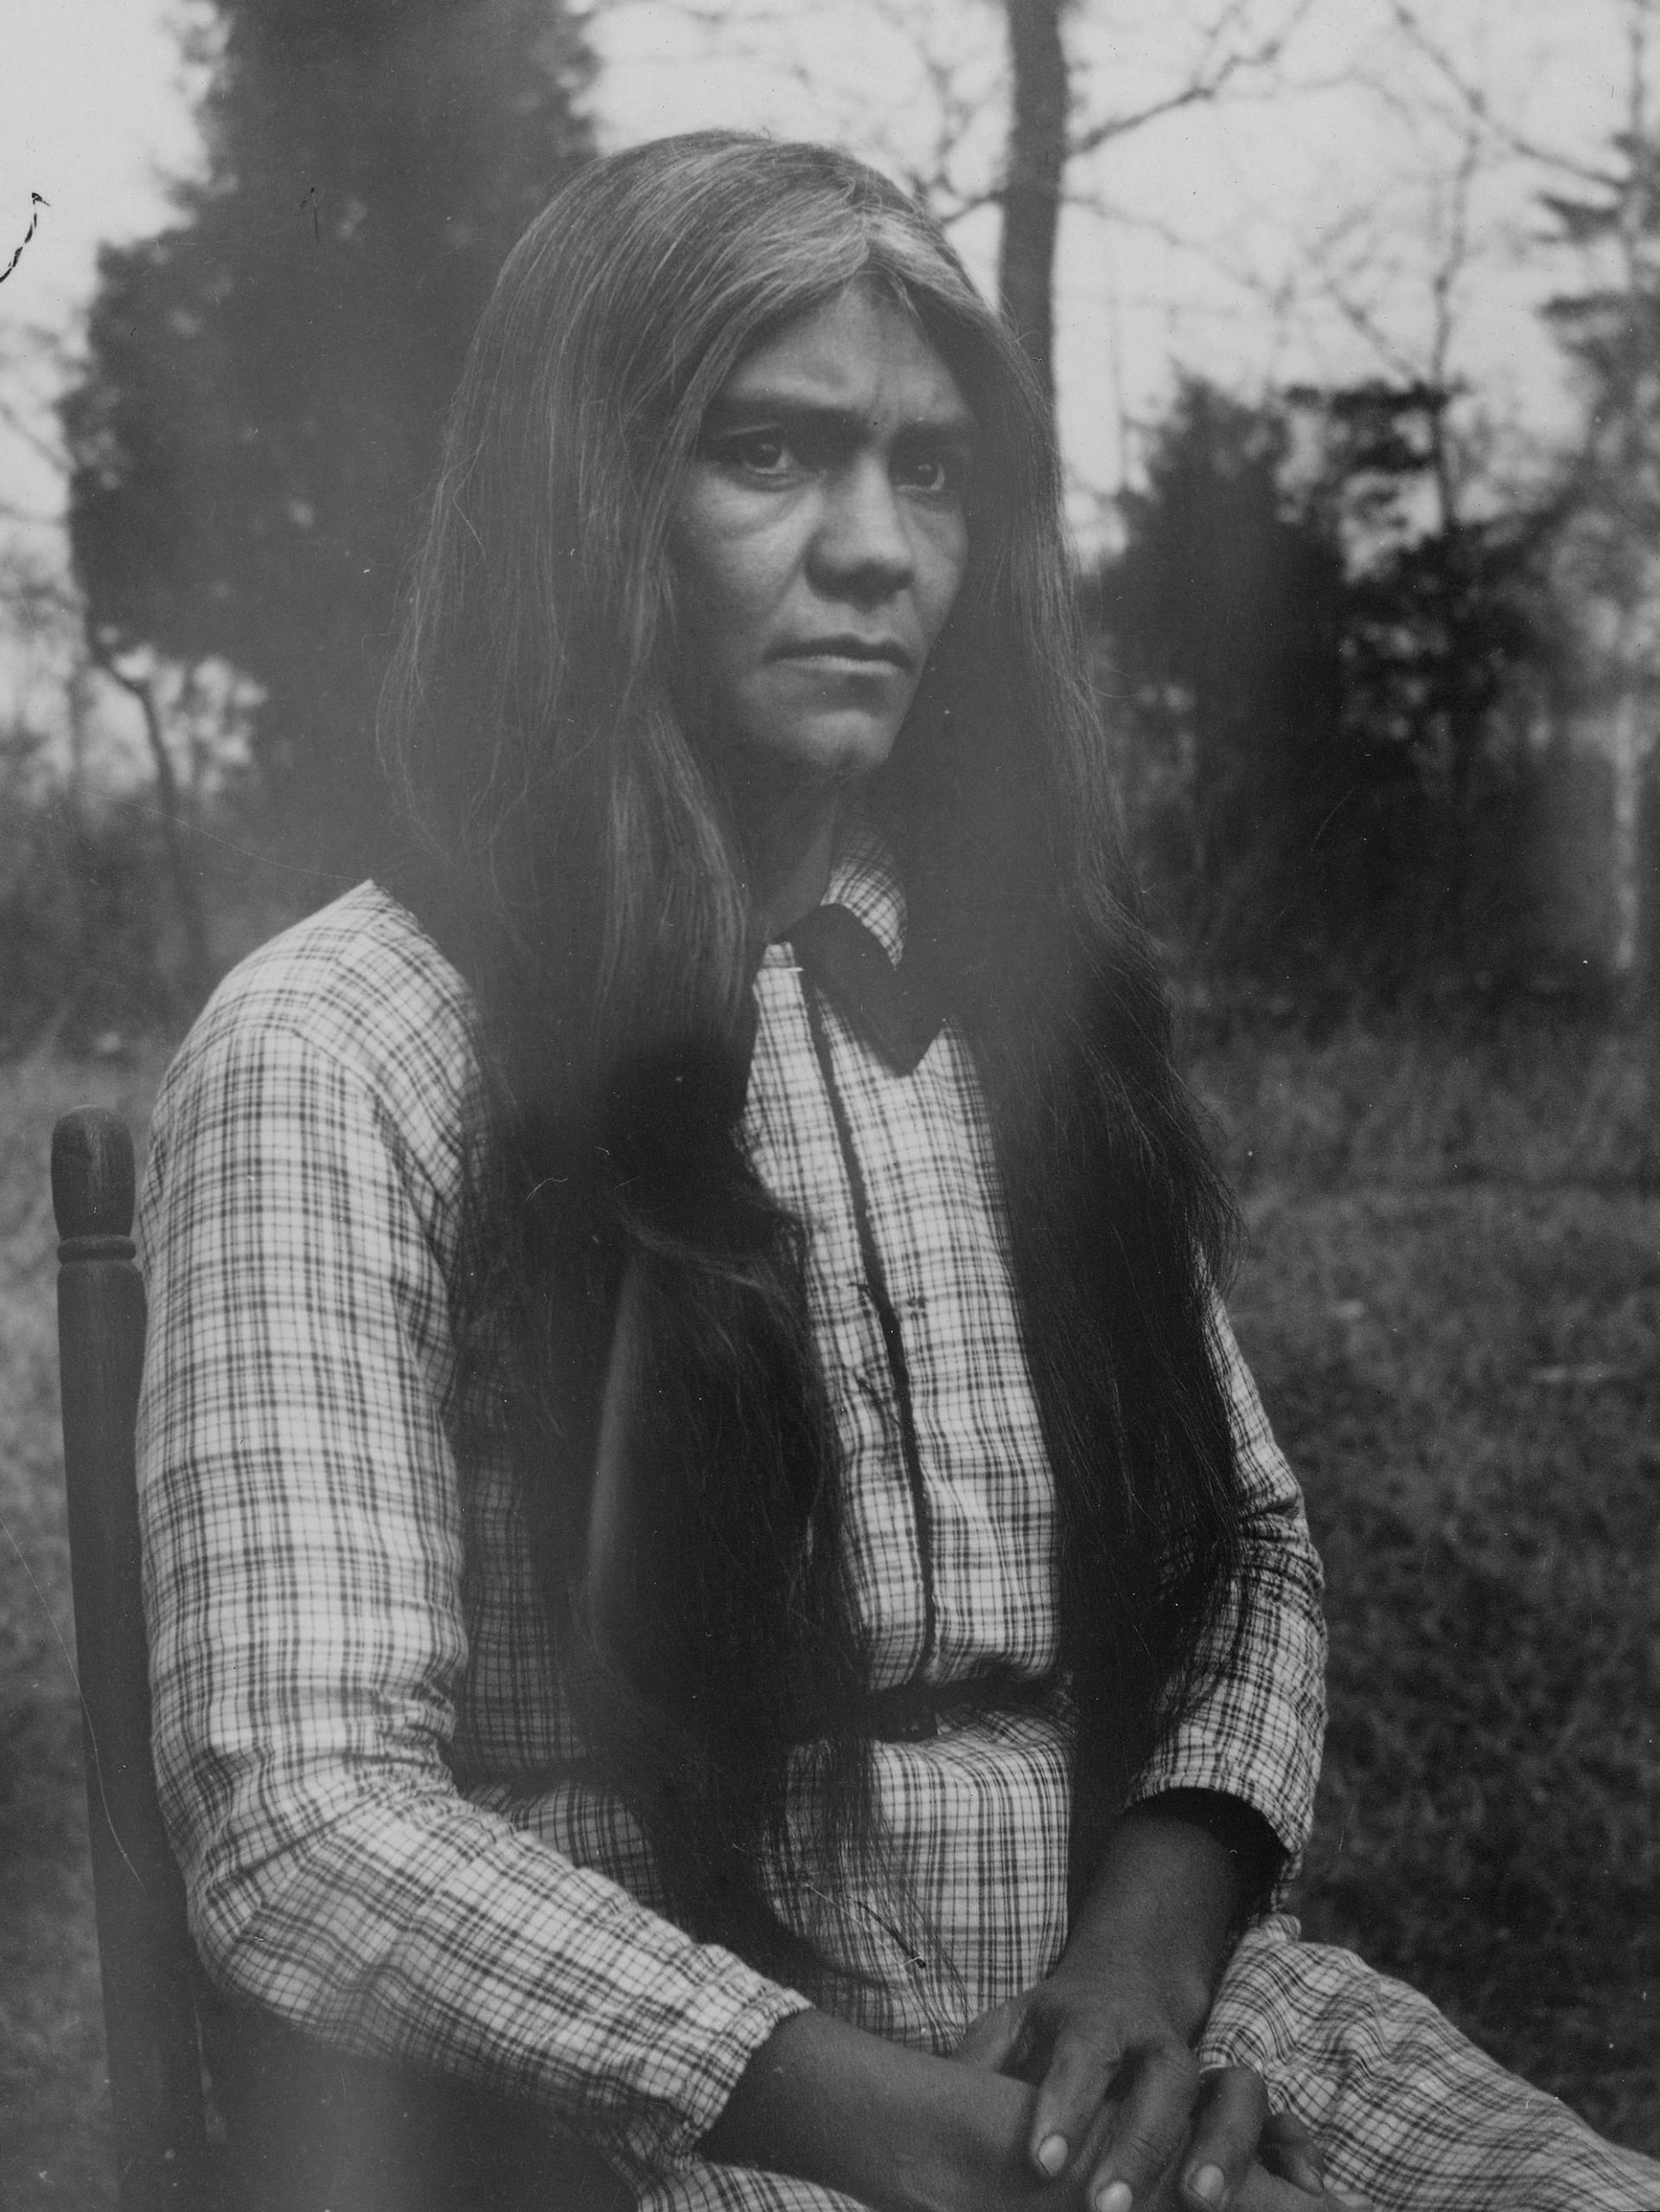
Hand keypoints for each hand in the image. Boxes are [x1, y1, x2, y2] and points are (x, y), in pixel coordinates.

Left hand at [960, 1992, 1355, 2211]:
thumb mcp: (1011, 2026)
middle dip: (1141, 2144)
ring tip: (1199, 2204)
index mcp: (1091, 2020)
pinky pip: (1283, 2120)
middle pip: (1163, 2080)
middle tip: (1107, 2208)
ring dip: (1223, 2147)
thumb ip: (979, 2063)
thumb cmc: (1058, 2025)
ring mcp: (1206, 2069)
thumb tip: (941, 2107)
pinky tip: (1301, 2193)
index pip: (1078, 2057)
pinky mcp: (1240, 2100)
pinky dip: (1296, 2153)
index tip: (1042, 2162)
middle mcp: (1156, 2041)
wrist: (1129, 1977)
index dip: (1063, 2106)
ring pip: (1235, 2093)